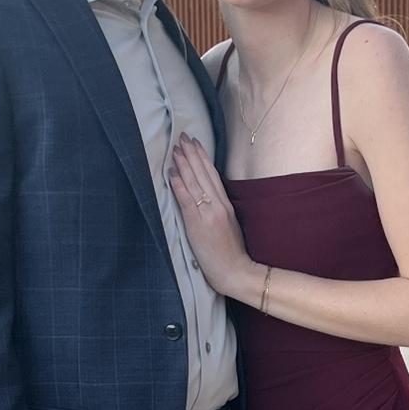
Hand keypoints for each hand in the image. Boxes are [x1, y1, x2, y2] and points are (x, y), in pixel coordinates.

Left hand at [169, 134, 260, 299]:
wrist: (236, 271)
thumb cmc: (231, 254)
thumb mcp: (229, 226)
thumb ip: (219, 210)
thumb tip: (206, 197)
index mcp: (226, 205)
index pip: (212, 175)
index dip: (202, 158)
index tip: (194, 143)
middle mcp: (218, 205)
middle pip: (203, 174)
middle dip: (191, 154)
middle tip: (182, 137)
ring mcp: (209, 214)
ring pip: (194, 183)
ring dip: (183, 164)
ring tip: (174, 149)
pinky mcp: (199, 225)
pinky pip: (187, 201)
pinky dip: (179, 185)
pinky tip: (172, 173)